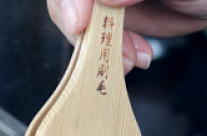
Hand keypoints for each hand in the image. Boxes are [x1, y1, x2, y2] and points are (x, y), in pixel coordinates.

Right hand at [47, 0, 206, 72]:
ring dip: (101, 49)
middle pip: (66, 2)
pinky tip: (140, 57)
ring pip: (77, 23)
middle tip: (117, 51)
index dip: (72, 1)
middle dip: (86, 31)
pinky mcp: (110, 19)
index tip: (80, 22)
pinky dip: (114, 55)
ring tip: (134, 59)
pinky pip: (96, 40)